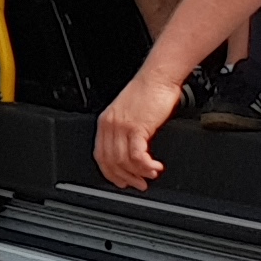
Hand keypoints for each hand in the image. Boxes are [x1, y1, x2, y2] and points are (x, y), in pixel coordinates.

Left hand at [93, 64, 177, 190]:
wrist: (159, 76)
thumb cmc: (149, 91)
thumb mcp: (130, 113)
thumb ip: (126, 131)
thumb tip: (132, 153)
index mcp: (105, 122)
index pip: (101, 156)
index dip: (111, 173)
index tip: (122, 181)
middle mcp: (110, 125)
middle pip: (110, 162)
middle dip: (125, 178)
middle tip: (139, 184)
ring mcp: (121, 127)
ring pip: (124, 161)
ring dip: (138, 173)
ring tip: (151, 175)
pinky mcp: (136, 127)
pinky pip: (137, 156)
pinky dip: (146, 166)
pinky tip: (155, 167)